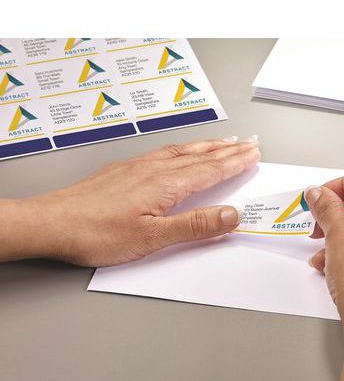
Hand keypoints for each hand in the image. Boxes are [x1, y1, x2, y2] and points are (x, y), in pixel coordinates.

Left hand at [5, 136, 259, 265]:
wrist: (54, 222)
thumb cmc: (97, 232)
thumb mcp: (153, 237)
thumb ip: (194, 225)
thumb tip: (230, 215)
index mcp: (166, 184)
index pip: (210, 170)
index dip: (234, 163)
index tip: (253, 154)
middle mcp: (154, 169)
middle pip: (200, 156)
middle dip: (228, 151)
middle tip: (248, 144)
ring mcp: (138, 167)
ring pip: (182, 151)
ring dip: (207, 146)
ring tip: (224, 143)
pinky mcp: (125, 170)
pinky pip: (164, 153)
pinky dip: (182, 149)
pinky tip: (180, 151)